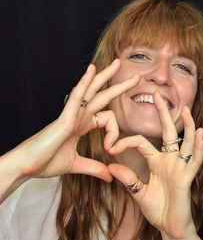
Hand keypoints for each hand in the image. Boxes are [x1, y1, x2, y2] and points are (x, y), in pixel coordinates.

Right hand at [9, 59, 139, 181]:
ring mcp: (72, 114)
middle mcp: (79, 116)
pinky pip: (77, 97)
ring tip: (119, 63)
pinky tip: (92, 69)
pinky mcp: (65, 117)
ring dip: (106, 76)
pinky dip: (84, 83)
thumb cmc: (47, 162)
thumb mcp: (77, 165)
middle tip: (137, 77)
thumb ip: (94, 168)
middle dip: (119, 85)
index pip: (108, 118)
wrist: (28, 166)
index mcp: (83, 125)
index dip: (115, 133)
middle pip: (103, 96)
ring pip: (91, 90)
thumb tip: (110, 176)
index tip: (111, 150)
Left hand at [108, 91, 202, 239]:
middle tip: (156, 95)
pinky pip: (194, 159)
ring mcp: (179, 168)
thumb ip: (128, 179)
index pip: (141, 142)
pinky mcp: (187, 178)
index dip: (125, 141)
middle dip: (163, 114)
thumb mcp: (139, 193)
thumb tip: (111, 166)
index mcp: (156, 162)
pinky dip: (197, 146)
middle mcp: (169, 160)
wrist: (169, 228)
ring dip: (186, 125)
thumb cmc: (157, 209)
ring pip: (184, 142)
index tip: (110, 147)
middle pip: (167, 132)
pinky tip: (199, 132)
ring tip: (184, 108)